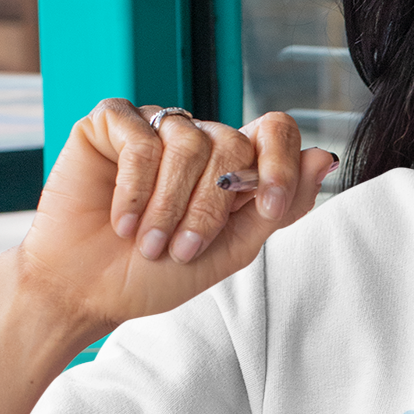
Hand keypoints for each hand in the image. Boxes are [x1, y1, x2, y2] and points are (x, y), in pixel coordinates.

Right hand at [16, 99, 335, 340]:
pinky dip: (134, 188)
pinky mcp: (111, 123)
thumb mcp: (232, 250)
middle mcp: (199, 140)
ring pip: (190, 141)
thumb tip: (326, 157)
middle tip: (182, 248)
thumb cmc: (157, 274)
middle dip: (211, 206)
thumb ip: (279, 207)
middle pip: (234, 144)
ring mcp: (156, 127)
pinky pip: (141, 138)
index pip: (275, 132)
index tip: (272, 207)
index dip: (282, 163)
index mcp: (234, 166)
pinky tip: (120, 219)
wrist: (87, 291)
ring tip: (148, 241)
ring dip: (170, 204)